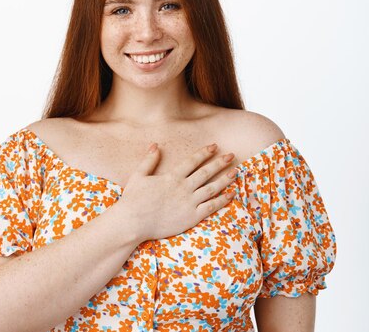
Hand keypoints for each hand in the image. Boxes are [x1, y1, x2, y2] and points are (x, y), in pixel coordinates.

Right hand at [115, 143, 237, 241]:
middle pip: (206, 172)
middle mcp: (183, 188)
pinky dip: (223, 200)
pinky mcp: (192, 217)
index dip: (204, 153)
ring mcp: (189, 202)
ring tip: (235, 172)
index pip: (192, 161)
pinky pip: (211, 207)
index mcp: (172, 177)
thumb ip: (149, 160)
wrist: (133, 222)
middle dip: (220, 163)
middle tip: (231, 155)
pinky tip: (231, 194)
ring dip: (225, 179)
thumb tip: (155, 145)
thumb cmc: (133, 200)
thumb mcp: (138, 176)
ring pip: (212, 188)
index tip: (215, 146)